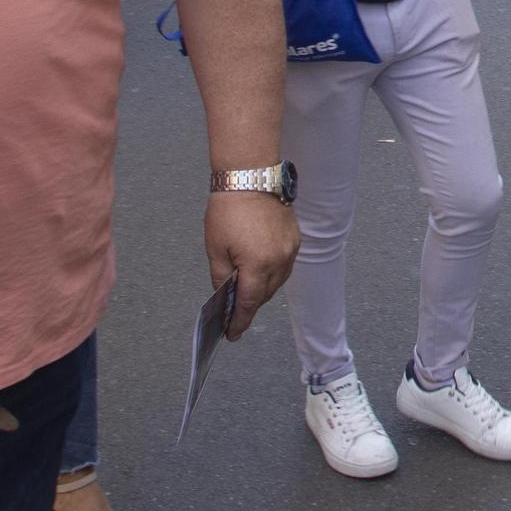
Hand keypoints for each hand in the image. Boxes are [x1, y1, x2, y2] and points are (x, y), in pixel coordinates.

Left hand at [204, 191, 297, 340]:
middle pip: (264, 295)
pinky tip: (260, 270)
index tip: (233, 332)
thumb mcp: (215, 247)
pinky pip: (285, 265)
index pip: (249, 303)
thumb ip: (221, 276)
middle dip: (250, 305)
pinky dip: (272, 272)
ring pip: (277, 282)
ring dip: (262, 289)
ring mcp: (290, 249)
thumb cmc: (228, 208)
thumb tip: (226, 293)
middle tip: (235, 312)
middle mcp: (279, 260)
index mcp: (258, 265)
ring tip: (246, 291)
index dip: (240, 321)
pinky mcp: (294, 239)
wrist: (250, 177)